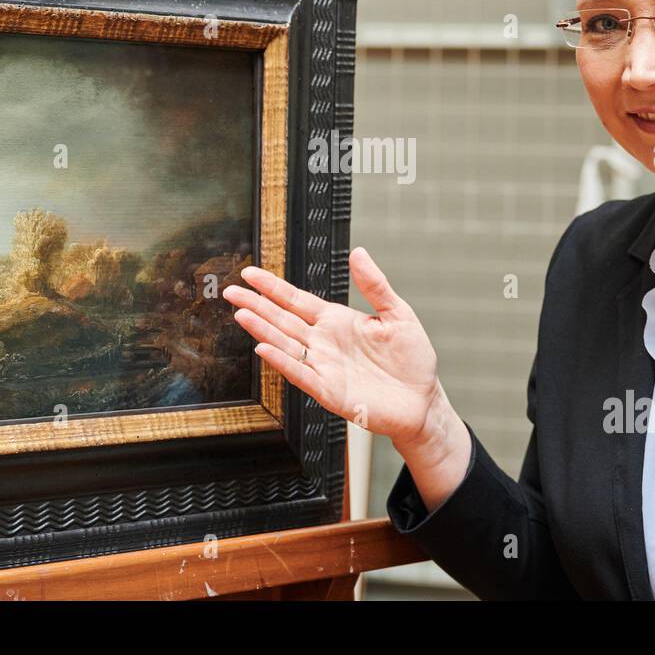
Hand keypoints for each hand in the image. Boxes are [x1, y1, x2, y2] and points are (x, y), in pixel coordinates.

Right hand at [222, 246, 441, 448]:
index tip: (250, 273)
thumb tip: (359, 253)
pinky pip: (300, 373)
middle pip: (282, 320)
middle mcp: (324, 343)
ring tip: (241, 314)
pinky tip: (264, 349)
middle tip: (231, 290)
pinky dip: (282, 361)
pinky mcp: (329, 391)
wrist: (423, 401)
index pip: (297, 300)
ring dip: (262, 330)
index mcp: (337, 321)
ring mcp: (324, 367)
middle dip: (256, 305)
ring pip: (285, 344)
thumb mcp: (398, 314)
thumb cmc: (412, 361)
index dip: (273, 287)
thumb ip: (374, 285)